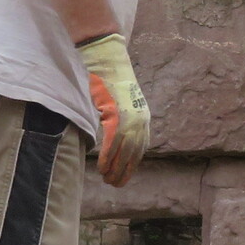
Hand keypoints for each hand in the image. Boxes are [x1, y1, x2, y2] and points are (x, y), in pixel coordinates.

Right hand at [76, 33, 149, 184]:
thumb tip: (112, 134)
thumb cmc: (110, 79)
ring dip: (115, 168)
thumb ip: (119, 118)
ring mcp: (129, 118)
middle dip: (125, 170)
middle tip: (115, 183)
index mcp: (143, 117)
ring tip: (107, 180)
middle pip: (134, 152)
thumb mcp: (120, 102)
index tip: (126, 174)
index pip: (141, 146)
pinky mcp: (116, 115)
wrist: (107, 60)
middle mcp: (140, 120)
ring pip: (124, 151)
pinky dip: (107, 157)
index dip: (133, 162)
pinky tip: (102, 168)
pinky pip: (112, 143)